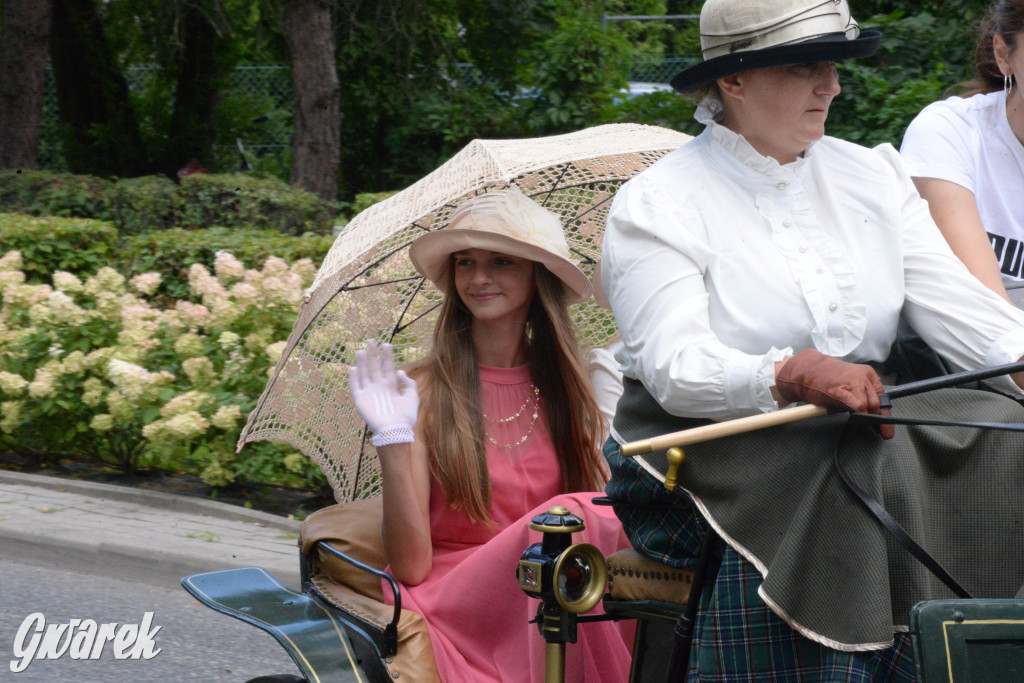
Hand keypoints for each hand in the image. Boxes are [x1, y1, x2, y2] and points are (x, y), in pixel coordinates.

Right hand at [348, 340, 418, 445]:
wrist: (395, 432)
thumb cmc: (406, 417)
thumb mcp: (412, 398)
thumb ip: (409, 384)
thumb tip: (400, 371)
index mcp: (391, 386)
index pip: (388, 367)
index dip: (387, 356)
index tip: (387, 344)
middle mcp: (379, 387)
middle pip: (374, 367)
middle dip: (372, 354)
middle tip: (370, 341)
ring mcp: (369, 393)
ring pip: (364, 374)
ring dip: (362, 363)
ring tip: (360, 351)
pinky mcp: (361, 401)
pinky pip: (355, 387)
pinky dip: (353, 379)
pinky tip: (352, 368)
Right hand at [775, 349, 893, 438]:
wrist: (806, 371)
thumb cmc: (827, 379)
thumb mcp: (850, 384)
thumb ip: (862, 396)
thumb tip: (870, 415)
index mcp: (868, 374)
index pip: (882, 397)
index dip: (886, 415)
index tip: (887, 428)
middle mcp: (863, 377)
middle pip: (877, 403)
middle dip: (879, 420)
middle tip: (880, 431)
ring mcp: (852, 383)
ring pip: (868, 406)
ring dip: (867, 419)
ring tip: (861, 424)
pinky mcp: (840, 391)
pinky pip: (858, 406)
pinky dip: (859, 415)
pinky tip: (856, 421)